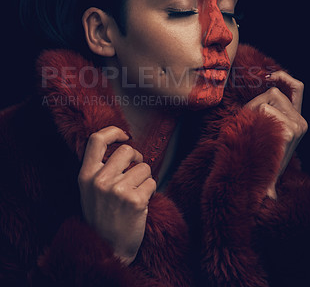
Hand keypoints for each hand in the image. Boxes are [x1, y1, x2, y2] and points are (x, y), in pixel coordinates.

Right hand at [78, 126, 156, 265]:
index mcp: (86, 175)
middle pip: (128, 150)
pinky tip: (141, 203)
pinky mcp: (134, 201)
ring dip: (144, 178)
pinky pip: (152, 182)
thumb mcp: (89, 190)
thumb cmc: (102, 216)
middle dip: (137, 159)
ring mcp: (117, 190)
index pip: (97, 139)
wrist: (108, 249)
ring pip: (144, 167)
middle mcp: (100, 180)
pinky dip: (150, 191)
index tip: (124, 136)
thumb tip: (122, 145)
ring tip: (135, 193)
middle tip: (136, 171)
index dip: (113, 132)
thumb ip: (99, 168)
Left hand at [245, 71, 307, 198]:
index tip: (267, 77)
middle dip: (257, 102)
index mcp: (297, 119)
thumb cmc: (255, 148)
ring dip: (254, 111)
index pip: (297, 87)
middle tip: (252, 124)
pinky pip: (265, 109)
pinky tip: (254, 132)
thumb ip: (270, 101)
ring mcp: (297, 126)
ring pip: (268, 100)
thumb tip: (271, 76)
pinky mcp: (289, 131)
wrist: (253, 176)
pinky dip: (254, 116)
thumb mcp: (263, 122)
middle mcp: (301, 122)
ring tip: (253, 131)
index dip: (283, 77)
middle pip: (274, 92)